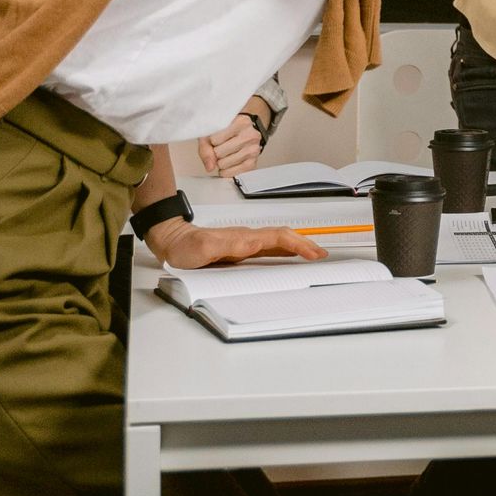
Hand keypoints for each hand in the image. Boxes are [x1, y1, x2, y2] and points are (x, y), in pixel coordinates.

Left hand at [149, 224, 326, 270]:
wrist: (173, 241)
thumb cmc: (185, 248)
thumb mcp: (203, 248)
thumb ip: (225, 245)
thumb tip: (252, 244)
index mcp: (243, 238)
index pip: (278, 238)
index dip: (298, 244)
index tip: (314, 253)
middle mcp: (248, 238)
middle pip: (284, 237)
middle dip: (306, 244)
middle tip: (322, 256)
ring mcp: (246, 243)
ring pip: (279, 242)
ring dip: (298, 247)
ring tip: (314, 255)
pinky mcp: (242, 249)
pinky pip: (270, 248)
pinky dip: (285, 251)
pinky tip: (290, 257)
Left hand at [196, 109, 266, 176]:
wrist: (245, 131)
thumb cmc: (228, 129)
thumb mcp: (213, 130)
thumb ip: (206, 147)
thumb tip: (210, 167)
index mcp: (241, 122)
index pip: (215, 140)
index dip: (211, 141)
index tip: (217, 137)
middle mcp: (250, 136)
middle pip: (219, 153)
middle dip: (216, 153)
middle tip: (221, 146)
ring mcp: (253, 150)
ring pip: (224, 164)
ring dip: (221, 162)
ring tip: (226, 153)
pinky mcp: (253, 163)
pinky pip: (233, 173)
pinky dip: (227, 171)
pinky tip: (229, 162)